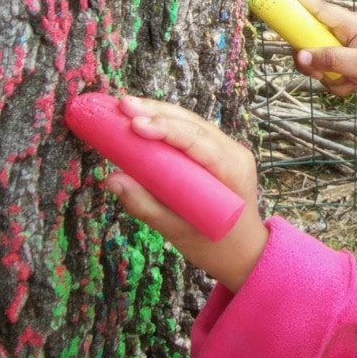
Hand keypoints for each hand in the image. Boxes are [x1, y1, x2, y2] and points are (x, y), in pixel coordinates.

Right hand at [104, 96, 267, 291]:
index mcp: (231, 170)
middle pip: (192, 123)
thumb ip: (146, 206)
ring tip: (125, 106)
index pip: (196, 139)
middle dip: (156, 112)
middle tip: (122, 104)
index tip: (134, 124)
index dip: (165, 127)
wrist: (245, 253)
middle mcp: (234, 153)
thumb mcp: (178, 232)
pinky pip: (191, 131)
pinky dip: (166, 123)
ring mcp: (229, 150)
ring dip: (159, 112)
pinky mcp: (219, 152)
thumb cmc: (216, 246)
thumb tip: (112, 179)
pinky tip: (143, 117)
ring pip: (191, 122)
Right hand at [283, 0, 356, 100]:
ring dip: (323, 74)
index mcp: (348, 23)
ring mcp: (334, 46)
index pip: (316, 6)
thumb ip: (331, 59)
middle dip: (309, 57)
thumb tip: (300, 56)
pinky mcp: (333, 61)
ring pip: (310, 58)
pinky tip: (350, 86)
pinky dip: (332, 83)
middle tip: (319, 73)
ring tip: (345, 82)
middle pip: (305, 35)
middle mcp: (338, 31)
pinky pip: (319, 71)